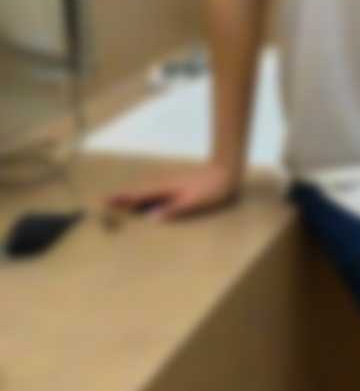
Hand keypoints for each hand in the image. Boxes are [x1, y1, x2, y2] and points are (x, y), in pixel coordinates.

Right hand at [102, 161, 240, 221]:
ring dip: (131, 196)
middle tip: (102, 202)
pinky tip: (144, 202)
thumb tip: (151, 218)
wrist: (226, 172)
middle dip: (121, 197)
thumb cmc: (212, 190)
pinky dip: (144, 196)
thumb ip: (173, 209)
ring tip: (117, 203)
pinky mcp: (177, 185)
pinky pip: (155, 192)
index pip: (137, 195)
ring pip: (146, 191)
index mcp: (165, 189)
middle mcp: (164, 184)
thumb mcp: (193, 203)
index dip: (120, 198)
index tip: (102, 199)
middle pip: (138, 192)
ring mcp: (170, 183)